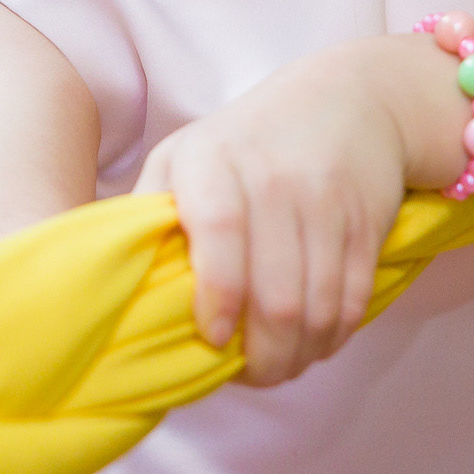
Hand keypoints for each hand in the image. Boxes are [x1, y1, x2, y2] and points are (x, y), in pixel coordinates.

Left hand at [135, 47, 406, 386]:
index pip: (219, 232)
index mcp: (214, 161)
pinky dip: (332, 337)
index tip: (212, 338)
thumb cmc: (245, 141)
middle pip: (276, 294)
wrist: (348, 99)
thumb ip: (148, 209)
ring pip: (318, 309)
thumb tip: (107, 275)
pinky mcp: (366, 223)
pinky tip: (312, 343)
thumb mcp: (185, 153)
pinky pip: (353, 301)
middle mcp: (273, 180)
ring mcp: (325, 203)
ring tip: (277, 367)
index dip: (217, 295)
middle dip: (263, 356)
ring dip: (299, 356)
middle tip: (247, 374)